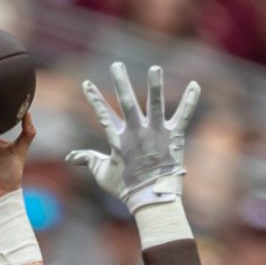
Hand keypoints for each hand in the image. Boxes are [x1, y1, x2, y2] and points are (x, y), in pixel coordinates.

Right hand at [64, 61, 200, 210]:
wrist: (152, 199)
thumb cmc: (126, 188)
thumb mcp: (103, 173)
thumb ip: (88, 160)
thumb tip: (71, 157)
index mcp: (118, 139)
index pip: (103, 114)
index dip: (94, 99)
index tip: (87, 83)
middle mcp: (136, 132)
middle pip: (127, 102)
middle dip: (120, 82)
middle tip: (116, 65)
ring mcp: (156, 133)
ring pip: (154, 104)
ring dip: (155, 85)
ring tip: (154, 68)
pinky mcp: (174, 137)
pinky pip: (183, 115)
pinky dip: (190, 100)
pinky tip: (195, 84)